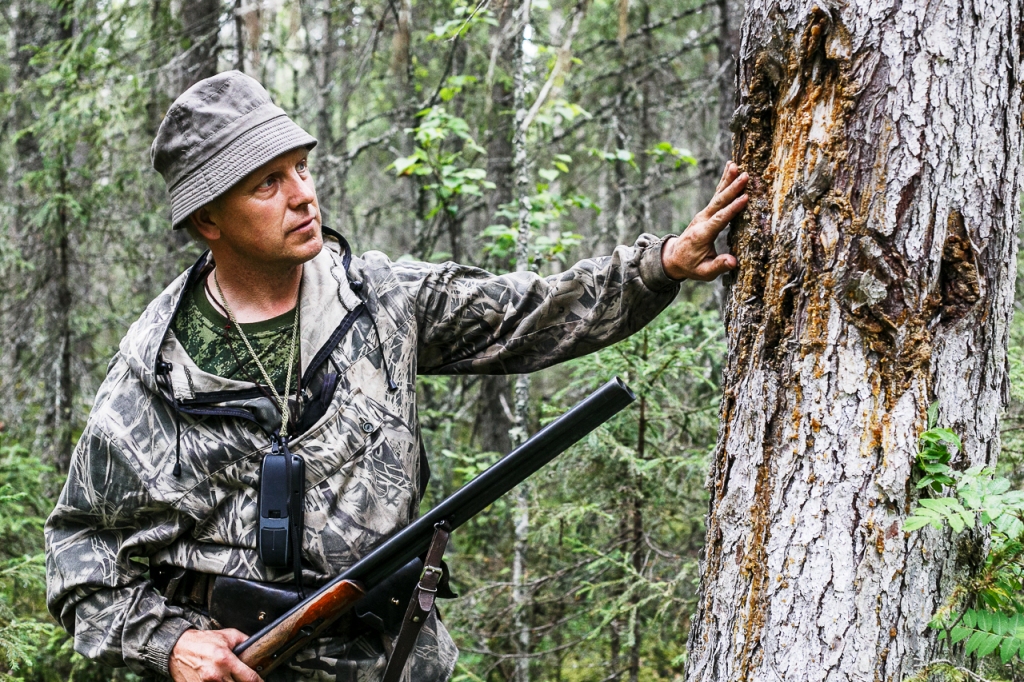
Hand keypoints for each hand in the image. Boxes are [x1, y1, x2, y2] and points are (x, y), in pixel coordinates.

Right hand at [169, 628, 262, 681]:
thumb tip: (257, 648)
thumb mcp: (228, 635)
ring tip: (230, 678)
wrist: (178, 648)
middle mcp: (216, 675)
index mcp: (225, 660)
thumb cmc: (202, 641)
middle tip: (242, 678)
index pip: (249, 678)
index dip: (259, 681)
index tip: (261, 681)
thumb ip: (244, 642)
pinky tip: (219, 680)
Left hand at [661, 162, 748, 280]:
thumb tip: (733, 262)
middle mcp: (701, 221)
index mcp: (702, 234)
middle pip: (718, 202)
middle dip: (732, 189)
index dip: (732, 209)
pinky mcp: (706, 212)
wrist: (673, 258)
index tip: (745, 198)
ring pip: (717, 195)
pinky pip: (716, 195)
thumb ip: (718, 266)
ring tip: (735, 165)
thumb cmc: (691, 266)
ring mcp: (703, 214)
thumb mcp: (703, 272)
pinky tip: (730, 168)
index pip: (719, 219)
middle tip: (744, 175)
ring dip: (727, 180)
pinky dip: (724, 181)